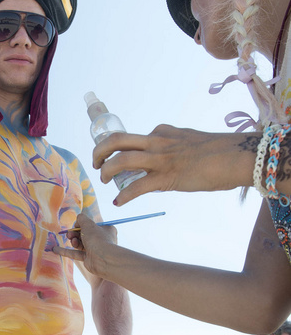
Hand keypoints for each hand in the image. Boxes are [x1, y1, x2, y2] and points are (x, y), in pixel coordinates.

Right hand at [53, 213, 116, 277]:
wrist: (102, 258)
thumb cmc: (97, 238)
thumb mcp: (88, 223)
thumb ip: (81, 218)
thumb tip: (78, 219)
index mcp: (106, 230)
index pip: (91, 225)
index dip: (82, 225)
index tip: (76, 225)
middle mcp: (101, 240)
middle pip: (84, 234)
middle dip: (75, 233)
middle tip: (70, 234)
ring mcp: (95, 250)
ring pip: (80, 244)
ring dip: (73, 241)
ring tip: (71, 240)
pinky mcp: (88, 259)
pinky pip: (75, 254)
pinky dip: (65, 251)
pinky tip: (55, 249)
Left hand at [92, 126, 256, 206]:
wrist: (238, 156)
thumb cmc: (220, 151)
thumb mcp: (190, 140)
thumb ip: (174, 145)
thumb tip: (166, 154)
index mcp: (162, 132)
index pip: (133, 138)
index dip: (119, 149)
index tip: (114, 158)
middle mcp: (157, 141)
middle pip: (116, 140)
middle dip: (99, 151)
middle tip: (96, 164)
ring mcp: (160, 158)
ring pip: (120, 160)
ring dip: (106, 172)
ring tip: (104, 182)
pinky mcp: (166, 177)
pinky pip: (136, 187)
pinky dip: (123, 196)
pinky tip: (118, 202)